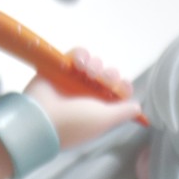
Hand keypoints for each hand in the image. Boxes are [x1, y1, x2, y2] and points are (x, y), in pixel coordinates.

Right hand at [25, 48, 142, 149]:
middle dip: (109, 75)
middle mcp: (88, 96)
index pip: (118, 94)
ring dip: (95, 65)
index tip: (121, 87)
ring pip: (94, 64)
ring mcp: (74, 82)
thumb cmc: (73, 124)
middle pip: (108, 76)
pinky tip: (78, 64)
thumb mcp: (103, 120)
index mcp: (99, 110)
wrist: (41, 118)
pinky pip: (78, 54)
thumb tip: (137, 108)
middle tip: (102, 79)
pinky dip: (81, 55)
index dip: (123, 87)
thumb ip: (122, 113)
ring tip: (87, 73)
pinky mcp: (61, 68)